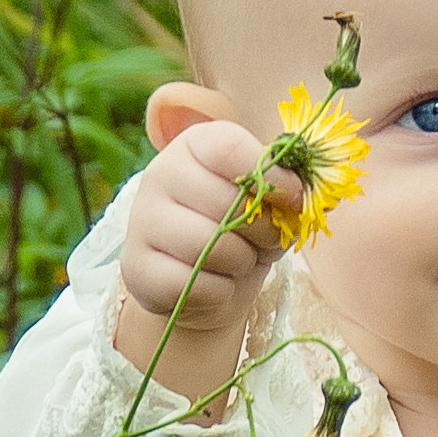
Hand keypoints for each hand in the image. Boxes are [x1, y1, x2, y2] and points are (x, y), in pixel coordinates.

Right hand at [114, 114, 287, 393]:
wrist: (204, 279)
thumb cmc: (243, 229)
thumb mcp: (269, 201)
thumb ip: (285, 189)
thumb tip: (300, 193)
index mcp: (194, 145)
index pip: (229, 148)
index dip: (272, 176)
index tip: (295, 199)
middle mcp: (161, 174)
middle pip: (226, 203)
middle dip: (263, 231)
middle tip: (265, 241)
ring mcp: (142, 221)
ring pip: (208, 247)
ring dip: (241, 263)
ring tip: (240, 262)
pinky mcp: (137, 267)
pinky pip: (191, 284)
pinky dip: (218, 291)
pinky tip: (216, 283)